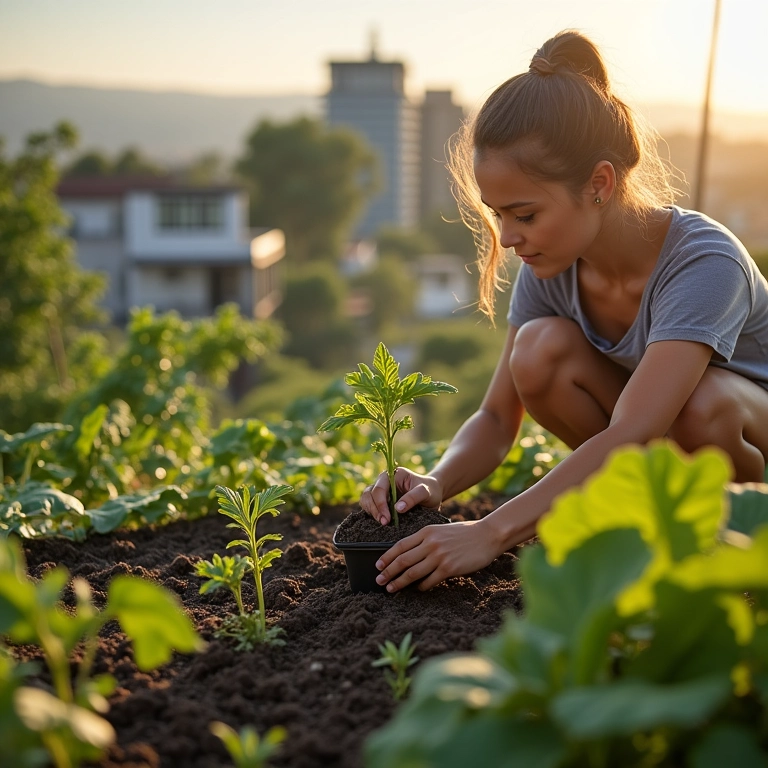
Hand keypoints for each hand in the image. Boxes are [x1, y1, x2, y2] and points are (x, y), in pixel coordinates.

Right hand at [360, 467, 443, 525]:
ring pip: (366, 499)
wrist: (433, 494)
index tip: (387, 518)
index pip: (380, 488)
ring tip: (383, 523)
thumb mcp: (425, 492)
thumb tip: (398, 508)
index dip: (381, 503)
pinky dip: (371, 513)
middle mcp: (384, 481)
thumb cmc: (429, 491)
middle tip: (384, 523)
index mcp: (393, 474)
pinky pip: (369, 506)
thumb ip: (413, 497)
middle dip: (375, 509)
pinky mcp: (380, 500)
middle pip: (369, 494)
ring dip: (371, 512)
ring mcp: (381, 490)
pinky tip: (381, 520)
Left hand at [374, 518, 500, 591]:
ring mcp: (439, 556)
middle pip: (403, 560)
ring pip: (412, 573)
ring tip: (391, 588)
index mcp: (426, 532)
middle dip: (388, 572)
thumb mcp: (440, 530)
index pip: (400, 546)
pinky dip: (421, 587)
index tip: (378, 565)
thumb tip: (408, 554)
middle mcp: (430, 543)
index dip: (387, 557)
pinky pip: (429, 581)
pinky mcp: (449, 568)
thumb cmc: (464, 534)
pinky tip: (417, 589)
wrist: (487, 535)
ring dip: (399, 582)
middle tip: (379, 580)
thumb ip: (425, 540)